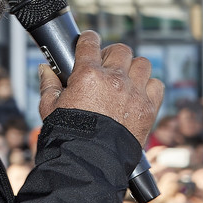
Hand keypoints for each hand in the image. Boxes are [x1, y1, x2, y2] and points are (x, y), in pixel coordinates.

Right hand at [37, 31, 163, 145]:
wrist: (89, 163)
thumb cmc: (68, 137)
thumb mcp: (50, 108)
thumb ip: (49, 85)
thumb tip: (45, 70)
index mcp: (88, 75)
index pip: (90, 42)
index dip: (89, 39)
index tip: (89, 40)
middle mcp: (114, 79)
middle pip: (121, 50)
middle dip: (112, 55)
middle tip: (107, 66)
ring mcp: (134, 93)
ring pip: (142, 64)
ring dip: (133, 69)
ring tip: (125, 80)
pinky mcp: (147, 108)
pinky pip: (156, 85)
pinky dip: (149, 87)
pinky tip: (138, 94)